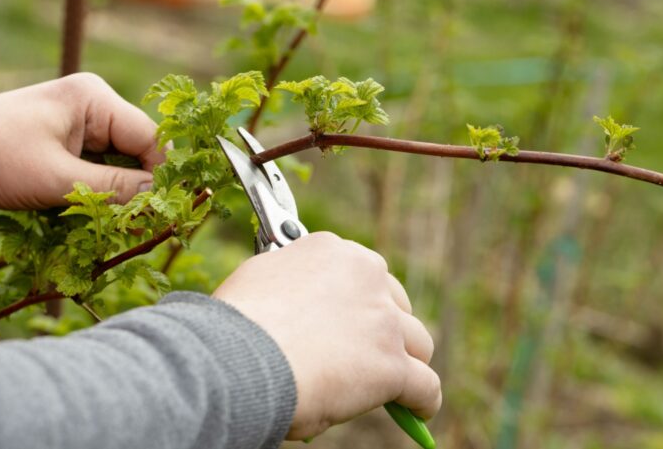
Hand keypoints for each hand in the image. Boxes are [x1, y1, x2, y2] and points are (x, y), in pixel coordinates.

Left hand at [0, 73, 164, 209]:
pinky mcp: (71, 141)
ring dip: (123, 190)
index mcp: (94, 99)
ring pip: (122, 160)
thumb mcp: (59, 178)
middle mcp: (94, 105)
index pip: (148, 136)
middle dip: (141, 184)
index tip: (165, 208)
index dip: (161, 173)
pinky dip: (105, 188)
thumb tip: (159, 199)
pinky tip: (105, 211)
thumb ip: (114, 188)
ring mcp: (83, 123)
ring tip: (124, 221)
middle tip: (144, 221)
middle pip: (138, 148)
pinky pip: (103, 165)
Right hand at [212, 232, 441, 439]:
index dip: (356, 302)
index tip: (350, 320)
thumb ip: (291, 289)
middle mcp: (365, 275)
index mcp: (331, 250)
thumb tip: (297, 317)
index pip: (361, 273)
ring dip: (407, 360)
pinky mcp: (391, 364)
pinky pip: (425, 384)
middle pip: (395, 303)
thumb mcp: (263, 282)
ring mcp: (382, 320)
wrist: (240, 355)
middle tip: (369, 350)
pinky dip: (422, 400)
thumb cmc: (237, 324)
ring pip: (416, 342)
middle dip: (386, 326)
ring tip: (401, 381)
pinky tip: (418, 410)